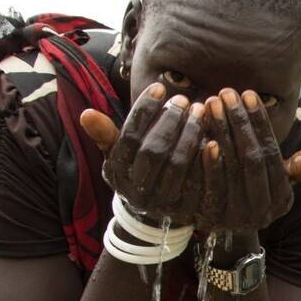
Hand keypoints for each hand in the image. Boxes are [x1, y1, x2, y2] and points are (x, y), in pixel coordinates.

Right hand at [80, 84, 206, 222]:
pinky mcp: (187, 209)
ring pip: (177, 164)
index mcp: (118, 172)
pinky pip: (199, 183)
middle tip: (183, 99)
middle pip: (153, 150)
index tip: (159, 88)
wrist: (155, 212)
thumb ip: (106, 135)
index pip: (129, 137)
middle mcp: (137, 191)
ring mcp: (162, 202)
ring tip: (199, 110)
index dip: (144, 111)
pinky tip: (215, 139)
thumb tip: (86, 113)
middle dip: (169, 121)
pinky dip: (208, 160)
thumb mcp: (118, 154)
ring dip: (190, 134)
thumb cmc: (137, 169)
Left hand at [198, 89, 300, 234]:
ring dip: (222, 133)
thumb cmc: (252, 193)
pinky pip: (213, 187)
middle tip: (226, 93)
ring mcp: (238, 217)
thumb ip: (297, 167)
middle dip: (239, 122)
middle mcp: (263, 211)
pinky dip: (210, 163)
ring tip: (211, 103)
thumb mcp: (276, 181)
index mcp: (281, 199)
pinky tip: (204, 139)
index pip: (272, 153)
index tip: (248, 94)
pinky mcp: (214, 220)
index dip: (259, 123)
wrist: (223, 231)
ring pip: (233, 169)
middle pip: (253, 159)